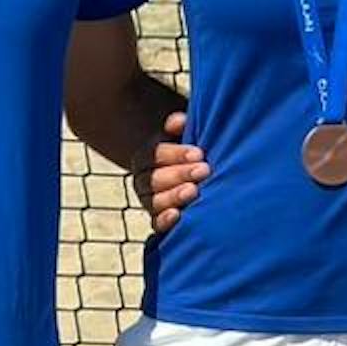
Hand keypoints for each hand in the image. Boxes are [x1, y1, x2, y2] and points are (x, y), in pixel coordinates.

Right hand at [131, 111, 208, 233]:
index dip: (175, 154)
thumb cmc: (191, 153)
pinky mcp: (158, 220)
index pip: (154, 155)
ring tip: (194, 191)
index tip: (198, 153)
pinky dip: (165, 220)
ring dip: (174, 196)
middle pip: (154, 179)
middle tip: (204, 170)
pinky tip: (178, 215)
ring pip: (155, 201)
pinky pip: (156, 223)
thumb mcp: (183, 137)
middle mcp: (142, 181)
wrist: (190, 175)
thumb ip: (179, 126)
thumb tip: (179, 121)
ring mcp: (149, 202)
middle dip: (180, 174)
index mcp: (145, 157)